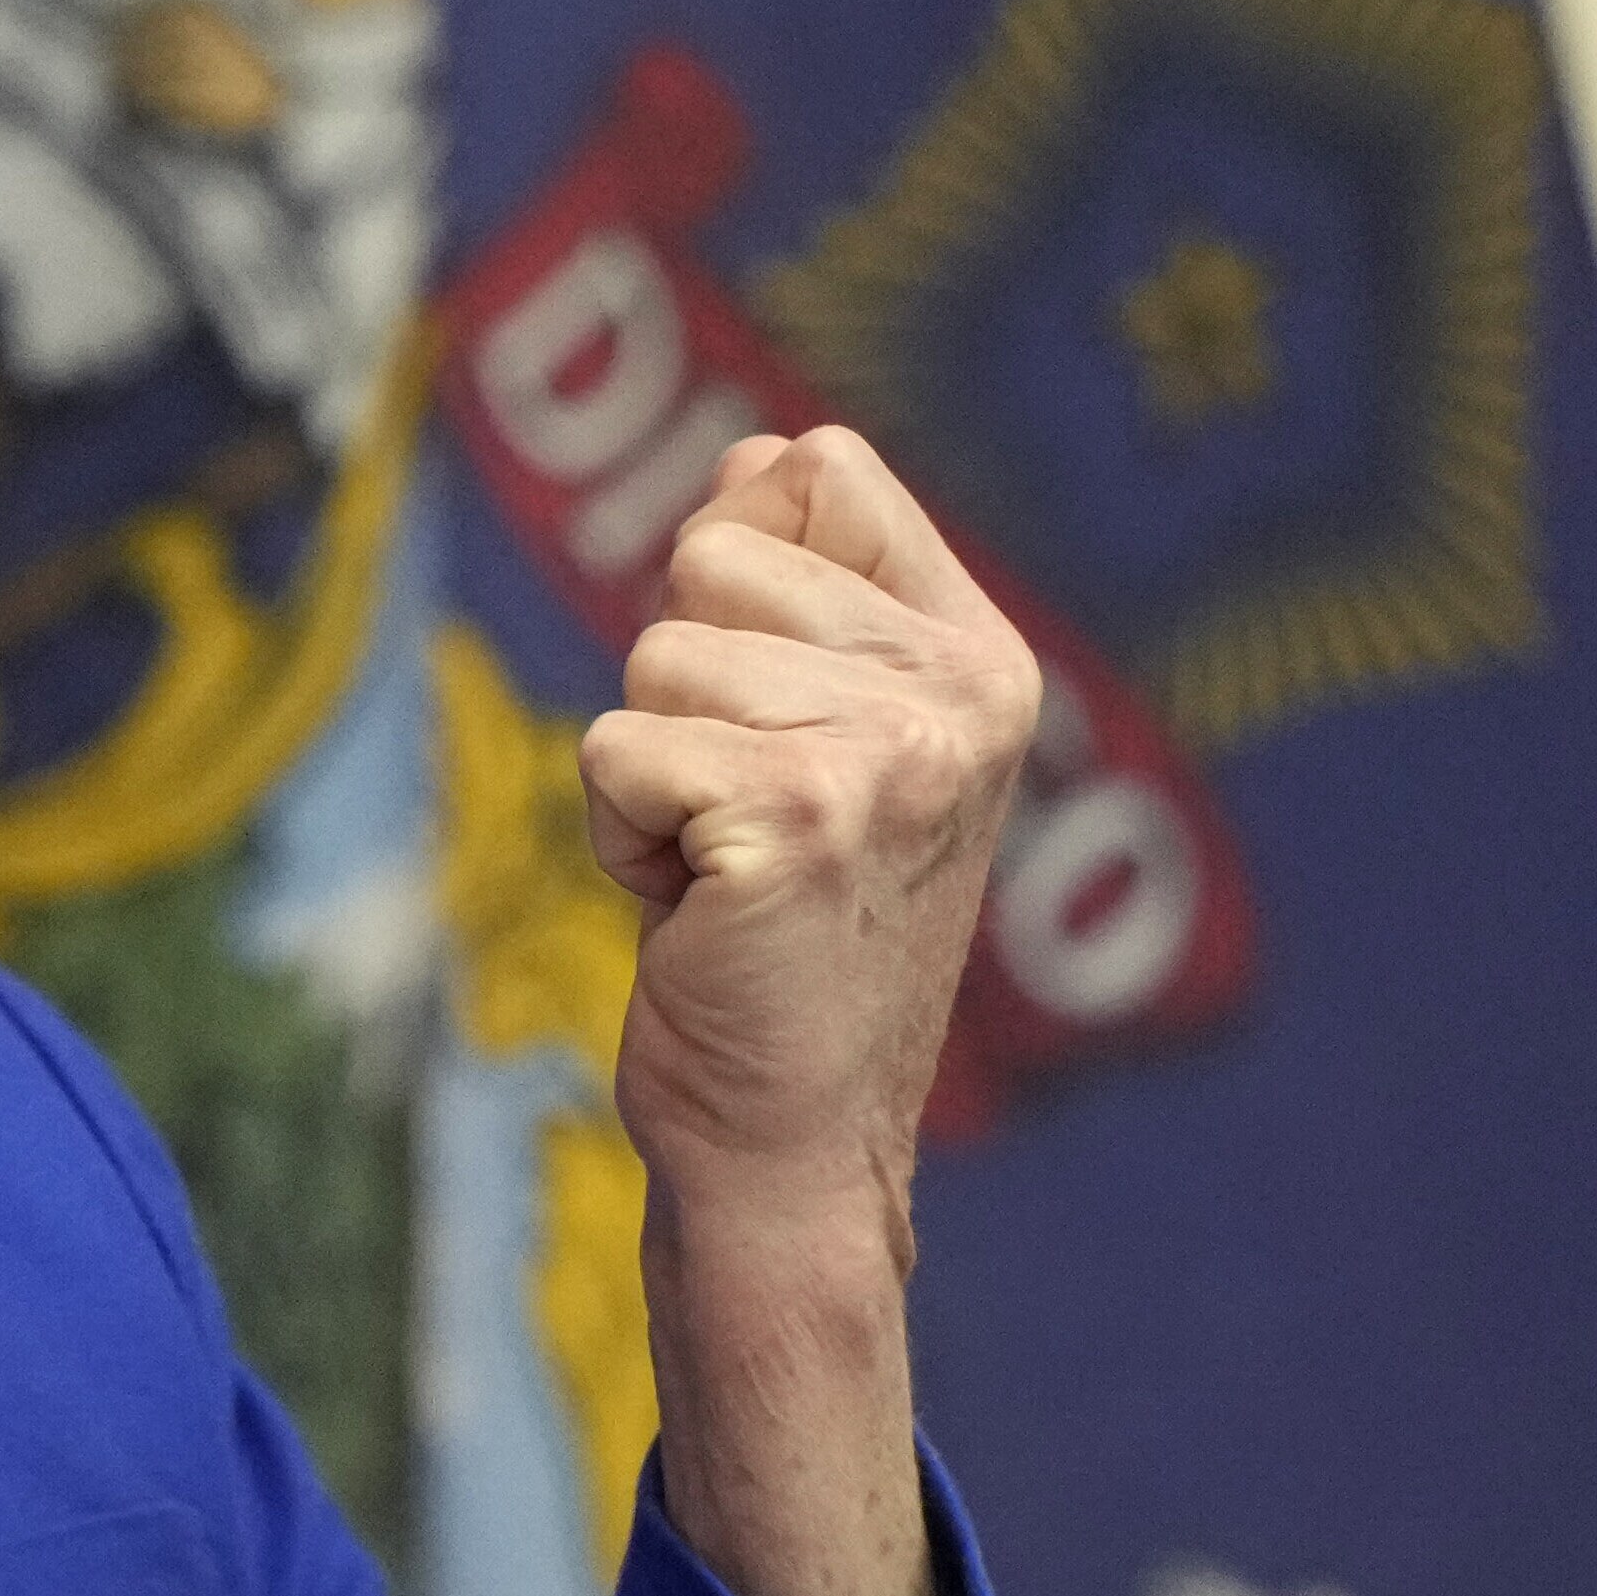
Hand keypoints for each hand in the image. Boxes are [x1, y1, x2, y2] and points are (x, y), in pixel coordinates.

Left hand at [577, 428, 1039, 1595]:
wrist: (794, 1142)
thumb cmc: (781, 941)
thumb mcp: (816, 740)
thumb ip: (797, 595)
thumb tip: (751, 453)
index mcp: (982, 657)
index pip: (817, 462)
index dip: (737, 568)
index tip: (768, 710)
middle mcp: (960, 693)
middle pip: (706, 552)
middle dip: (677, 686)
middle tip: (738, 817)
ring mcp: (888, 754)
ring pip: (648, 655)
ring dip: (647, 772)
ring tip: (722, 871)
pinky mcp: (792, 817)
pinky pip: (613, 748)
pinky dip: (617, 837)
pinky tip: (694, 912)